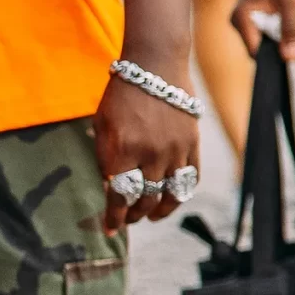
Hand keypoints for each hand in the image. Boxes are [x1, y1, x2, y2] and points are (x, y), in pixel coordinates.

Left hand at [94, 72, 201, 228]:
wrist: (155, 66)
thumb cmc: (121, 94)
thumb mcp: (101, 125)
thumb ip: (105, 157)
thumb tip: (110, 188)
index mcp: (122, 150)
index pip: (119, 196)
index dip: (114, 217)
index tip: (111, 228)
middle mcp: (150, 154)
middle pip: (145, 199)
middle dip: (134, 215)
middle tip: (128, 219)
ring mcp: (174, 150)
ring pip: (170, 195)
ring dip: (159, 210)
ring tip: (151, 216)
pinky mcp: (193, 143)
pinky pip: (191, 178)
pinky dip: (181, 193)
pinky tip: (172, 198)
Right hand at [232, 0, 294, 60]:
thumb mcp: (291, 1)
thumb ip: (290, 30)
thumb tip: (289, 58)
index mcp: (241, 17)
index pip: (257, 51)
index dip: (278, 51)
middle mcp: (238, 22)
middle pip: (266, 48)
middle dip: (289, 39)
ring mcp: (245, 22)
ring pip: (272, 42)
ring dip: (291, 32)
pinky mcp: (254, 21)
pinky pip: (272, 33)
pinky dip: (287, 27)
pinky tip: (294, 14)